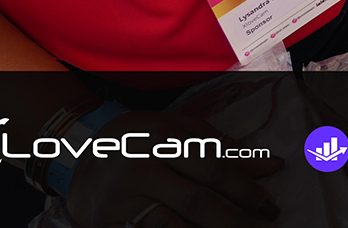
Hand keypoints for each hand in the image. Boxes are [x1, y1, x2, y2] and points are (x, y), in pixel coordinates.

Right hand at [66, 111, 280, 227]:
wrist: (77, 153)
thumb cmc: (140, 138)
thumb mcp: (178, 129)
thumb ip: (222, 146)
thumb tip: (270, 165)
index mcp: (163, 135)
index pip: (212, 167)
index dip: (244, 188)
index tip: (269, 206)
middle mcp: (142, 165)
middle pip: (195, 200)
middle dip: (233, 220)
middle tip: (261, 227)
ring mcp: (123, 197)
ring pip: (171, 225)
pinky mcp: (109, 220)